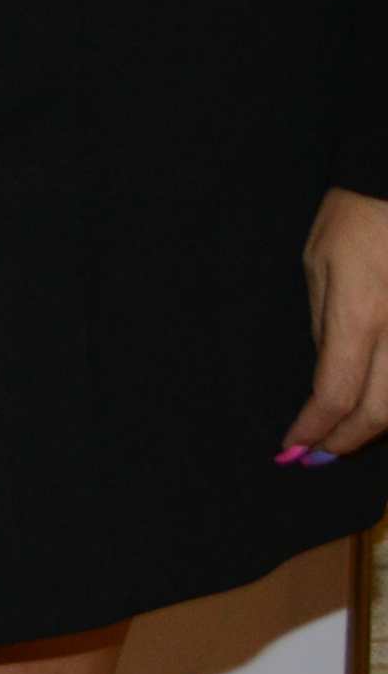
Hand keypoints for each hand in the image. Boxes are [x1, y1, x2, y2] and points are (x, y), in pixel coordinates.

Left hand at [286, 188, 387, 460]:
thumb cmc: (356, 219)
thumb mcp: (319, 266)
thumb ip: (326, 326)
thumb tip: (326, 378)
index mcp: (360, 314)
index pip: (335, 394)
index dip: (313, 430)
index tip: (293, 447)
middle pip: (381, 413)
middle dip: (345, 442)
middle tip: (318, 454)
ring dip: (378, 428)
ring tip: (346, 435)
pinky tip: (379, 406)